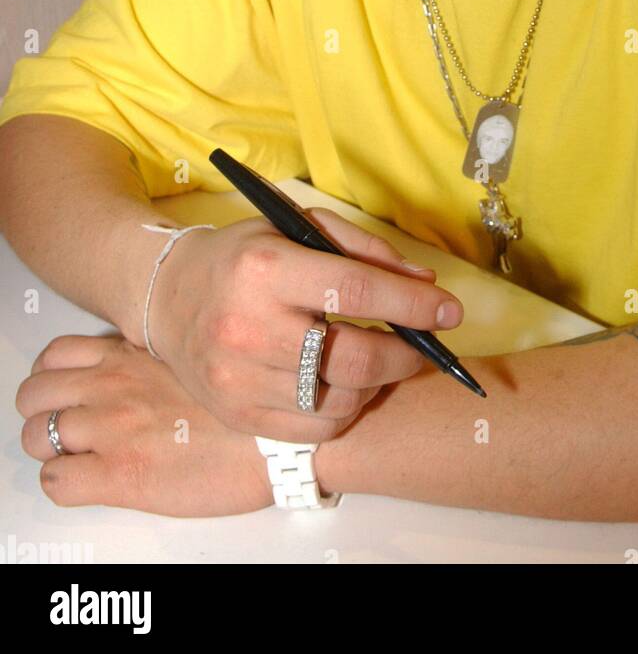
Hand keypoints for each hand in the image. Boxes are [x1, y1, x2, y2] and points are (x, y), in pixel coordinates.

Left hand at [17, 334, 273, 516]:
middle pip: (33, 394)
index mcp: (132, 356)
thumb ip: (157, 357)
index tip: (68, 392)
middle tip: (66, 428)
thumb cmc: (248, 404)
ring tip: (78, 458)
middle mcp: (113, 386)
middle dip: (42, 413)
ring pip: (35, 437)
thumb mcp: (196, 358)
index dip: (53, 377)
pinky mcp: (118, 476)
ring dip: (50, 450)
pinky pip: (56, 482)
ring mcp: (111, 430)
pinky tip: (92, 483)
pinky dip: (64, 483)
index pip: (56, 355)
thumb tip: (137, 365)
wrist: (278, 442)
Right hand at [145, 208, 462, 443]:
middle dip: (407, 352)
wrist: (168, 297)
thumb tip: (425, 282)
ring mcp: (239, 379)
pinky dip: (348, 410)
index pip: (355, 289)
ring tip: (383, 359)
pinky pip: (315, 430)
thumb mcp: (298, 227)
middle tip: (426, 343)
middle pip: (354, 357)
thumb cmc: (244, 256)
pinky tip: (350, 385)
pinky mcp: (238, 415)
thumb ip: (365, 250)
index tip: (450, 308)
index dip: (413, 302)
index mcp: (265, 269)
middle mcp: (248, 327)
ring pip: (340, 400)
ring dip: (379, 383)